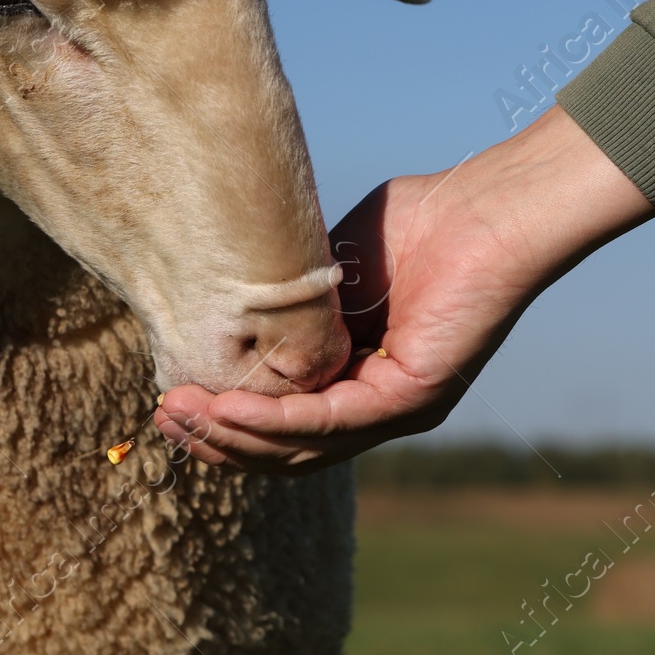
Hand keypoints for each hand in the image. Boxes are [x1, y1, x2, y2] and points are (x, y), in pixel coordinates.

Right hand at [152, 106, 654, 471]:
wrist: (491, 203)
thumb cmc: (424, 220)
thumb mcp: (331, 268)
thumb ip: (289, 302)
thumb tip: (227, 313)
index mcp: (363, 381)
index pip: (284, 425)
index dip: (225, 423)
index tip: (170, 401)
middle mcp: (382, 407)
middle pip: (285, 451)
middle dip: (217, 440)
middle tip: (162, 418)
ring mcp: (401, 409)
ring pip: (302, 447)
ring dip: (234, 436)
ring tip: (180, 415)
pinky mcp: (416, 397)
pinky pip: (331, 422)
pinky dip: (275, 419)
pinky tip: (229, 407)